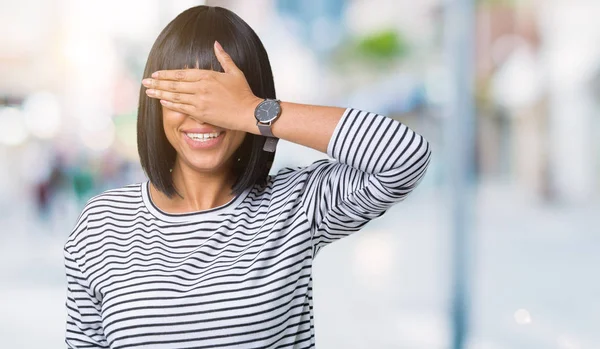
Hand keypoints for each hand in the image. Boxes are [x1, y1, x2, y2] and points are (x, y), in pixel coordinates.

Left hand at [141, 41, 261, 131]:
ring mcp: (200, 101)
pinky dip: (170, 105)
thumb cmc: (243, 93)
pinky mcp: (201, 114)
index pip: (181, 73)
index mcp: (207, 76)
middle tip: (145, 82)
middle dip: (157, 83)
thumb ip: (224, 58)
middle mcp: (201, 88)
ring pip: (175, 96)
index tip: (155, 74)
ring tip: (148, 92)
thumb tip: (216, 43)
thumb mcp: (235, 72)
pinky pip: (182, 108)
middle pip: (174, 84)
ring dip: (160, 94)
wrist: (248, 112)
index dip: (166, 74)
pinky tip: (162, 102)